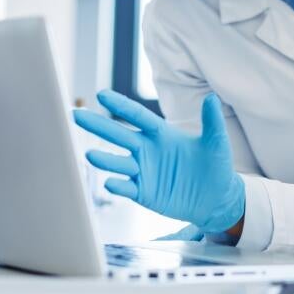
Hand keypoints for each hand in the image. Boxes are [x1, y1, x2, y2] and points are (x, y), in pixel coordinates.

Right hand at [73, 91, 244, 233]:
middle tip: (76, 115)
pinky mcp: (144, 192)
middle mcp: (148, 150)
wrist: (217, 199)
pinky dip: (119, 185)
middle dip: (98, 125)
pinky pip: (128, 187)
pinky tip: (110, 182)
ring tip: (89, 154)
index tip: (102, 94)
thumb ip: (212, 121)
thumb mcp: (216, 142)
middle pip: (119, 135)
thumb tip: (211, 98)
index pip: (137, 116)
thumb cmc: (217, 166)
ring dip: (104, 159)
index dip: (121, 105)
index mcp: (162, 134)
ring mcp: (144, 171)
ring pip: (118, 162)